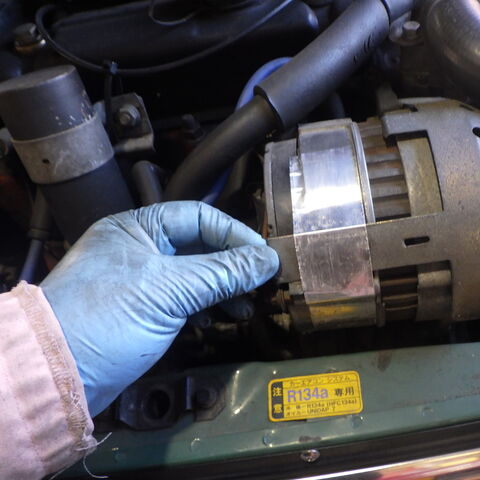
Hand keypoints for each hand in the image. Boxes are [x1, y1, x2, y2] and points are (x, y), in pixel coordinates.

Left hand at [41, 201, 278, 415]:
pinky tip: (218, 319)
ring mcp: (141, 281)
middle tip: (261, 283)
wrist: (56, 375)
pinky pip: (185, 300)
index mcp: (137, 228)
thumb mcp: (170, 289)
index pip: (199, 217)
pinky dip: (206, 307)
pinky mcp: (144, 311)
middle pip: (200, 246)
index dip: (235, 235)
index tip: (264, 257)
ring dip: (223, 289)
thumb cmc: (106, 318)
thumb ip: (223, 272)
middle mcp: (139, 248)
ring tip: (246, 308)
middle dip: (232, 265)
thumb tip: (269, 260)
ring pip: (195, 275)